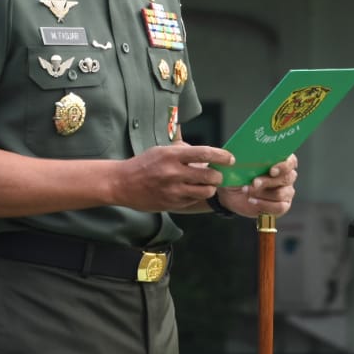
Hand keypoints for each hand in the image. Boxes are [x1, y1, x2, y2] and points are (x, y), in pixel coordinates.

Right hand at [113, 142, 234, 212]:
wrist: (122, 184)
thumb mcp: (161, 150)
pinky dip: (196, 196)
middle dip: (218, 175)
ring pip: (205, 191)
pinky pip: (194, 200)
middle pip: (209, 175)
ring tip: (206, 184)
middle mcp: (174, 173)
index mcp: (172, 155)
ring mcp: (173, 190)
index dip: (221, 155)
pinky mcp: (172, 204)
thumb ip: (182, 151)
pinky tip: (190, 191)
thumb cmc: (143, 164)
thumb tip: (204, 155)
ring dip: (210, 188)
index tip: (230, 158)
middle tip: (216, 174)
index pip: (204, 152)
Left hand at [215, 154, 297, 218]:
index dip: (283, 166)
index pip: (290, 162)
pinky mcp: (281, 206)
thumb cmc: (239, 174)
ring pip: (281, 193)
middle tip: (254, 182)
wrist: (232, 193)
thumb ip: (249, 158)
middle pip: (286, 178)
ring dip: (263, 193)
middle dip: (268, 181)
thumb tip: (248, 154)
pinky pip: (279, 207)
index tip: (272, 170)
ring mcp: (286, 192)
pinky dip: (264, 204)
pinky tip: (252, 201)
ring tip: (247, 191)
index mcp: (280, 161)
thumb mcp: (241, 164)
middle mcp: (286, 176)